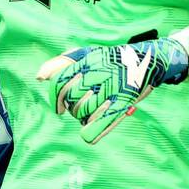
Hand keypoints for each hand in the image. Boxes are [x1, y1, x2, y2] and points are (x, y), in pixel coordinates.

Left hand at [36, 38, 187, 143]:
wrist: (149, 60)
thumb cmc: (112, 59)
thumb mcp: (88, 53)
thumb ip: (62, 62)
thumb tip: (40, 77)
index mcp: (87, 61)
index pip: (59, 81)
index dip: (54, 98)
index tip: (57, 109)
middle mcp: (98, 73)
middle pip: (71, 99)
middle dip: (71, 107)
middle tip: (78, 109)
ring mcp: (110, 88)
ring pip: (83, 112)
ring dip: (84, 117)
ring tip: (92, 113)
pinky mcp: (123, 102)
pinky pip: (100, 122)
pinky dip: (91, 132)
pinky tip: (87, 135)